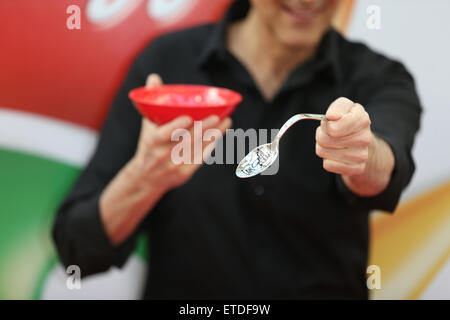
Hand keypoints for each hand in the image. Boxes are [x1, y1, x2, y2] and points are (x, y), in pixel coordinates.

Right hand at [131, 73, 231, 191]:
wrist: (145, 178)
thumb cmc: (149, 146)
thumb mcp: (146, 126)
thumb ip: (151, 102)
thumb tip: (154, 77)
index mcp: (152, 142)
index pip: (164, 134)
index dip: (176, 126)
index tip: (189, 117)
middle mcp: (162, 155)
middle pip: (186, 140)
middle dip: (204, 128)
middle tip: (218, 116)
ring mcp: (174, 166)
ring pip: (197, 149)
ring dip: (213, 135)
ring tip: (226, 122)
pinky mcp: (184, 174)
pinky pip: (200, 159)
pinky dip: (211, 146)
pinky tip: (220, 134)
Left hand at [315, 97, 372, 176]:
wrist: (362, 143)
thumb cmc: (348, 122)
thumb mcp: (344, 107)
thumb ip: (338, 107)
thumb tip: (332, 116)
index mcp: (363, 120)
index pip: (333, 128)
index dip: (326, 124)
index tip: (329, 122)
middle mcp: (365, 138)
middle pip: (323, 139)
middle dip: (322, 134)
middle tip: (329, 133)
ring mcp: (362, 156)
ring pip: (323, 151)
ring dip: (323, 147)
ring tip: (332, 143)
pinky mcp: (356, 169)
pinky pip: (328, 165)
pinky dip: (328, 159)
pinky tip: (336, 155)